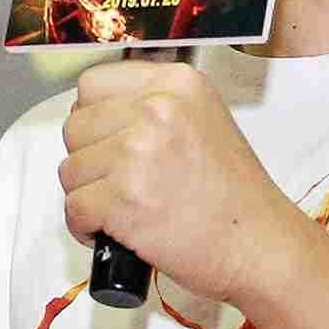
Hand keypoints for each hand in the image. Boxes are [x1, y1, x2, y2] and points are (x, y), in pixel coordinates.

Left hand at [59, 59, 305, 303]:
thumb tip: (100, 115)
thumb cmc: (235, 196)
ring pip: (70, 170)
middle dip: (88, 160)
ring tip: (122, 209)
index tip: (107, 140)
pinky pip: (74, 209)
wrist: (259, 245)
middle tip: (119, 182)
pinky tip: (115, 232)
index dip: (94, 118)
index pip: (93, 84)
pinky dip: (86, 228)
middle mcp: (155, 108)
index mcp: (176, 83)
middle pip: (75, 126)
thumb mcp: (205, 120)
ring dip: (87, 195)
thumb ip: (157, 106)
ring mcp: (137, 151)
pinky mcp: (122, 197)